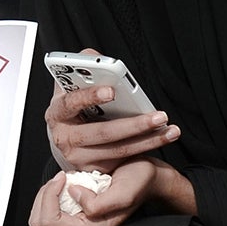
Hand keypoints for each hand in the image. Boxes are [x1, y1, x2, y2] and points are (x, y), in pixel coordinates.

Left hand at [29, 158, 195, 225]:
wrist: (148, 179)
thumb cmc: (139, 182)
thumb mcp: (124, 191)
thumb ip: (99, 202)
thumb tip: (73, 194)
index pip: (49, 221)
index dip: (50, 195)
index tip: (64, 177)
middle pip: (39, 222)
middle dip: (46, 196)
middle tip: (62, 179)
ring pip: (41, 216)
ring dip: (49, 194)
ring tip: (67, 181)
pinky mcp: (75, 219)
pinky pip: (49, 210)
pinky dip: (53, 194)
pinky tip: (69, 185)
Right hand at [44, 47, 179, 170]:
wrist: (67, 138)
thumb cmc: (73, 108)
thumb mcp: (70, 87)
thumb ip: (82, 68)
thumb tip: (94, 56)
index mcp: (57, 112)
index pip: (71, 103)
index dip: (90, 96)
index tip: (112, 91)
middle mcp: (64, 137)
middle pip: (102, 132)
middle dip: (133, 124)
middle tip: (158, 116)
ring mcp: (79, 156)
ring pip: (118, 149)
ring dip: (148, 140)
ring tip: (169, 128)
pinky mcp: (94, 168)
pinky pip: (123, 159)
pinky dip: (145, 148)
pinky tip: (162, 138)